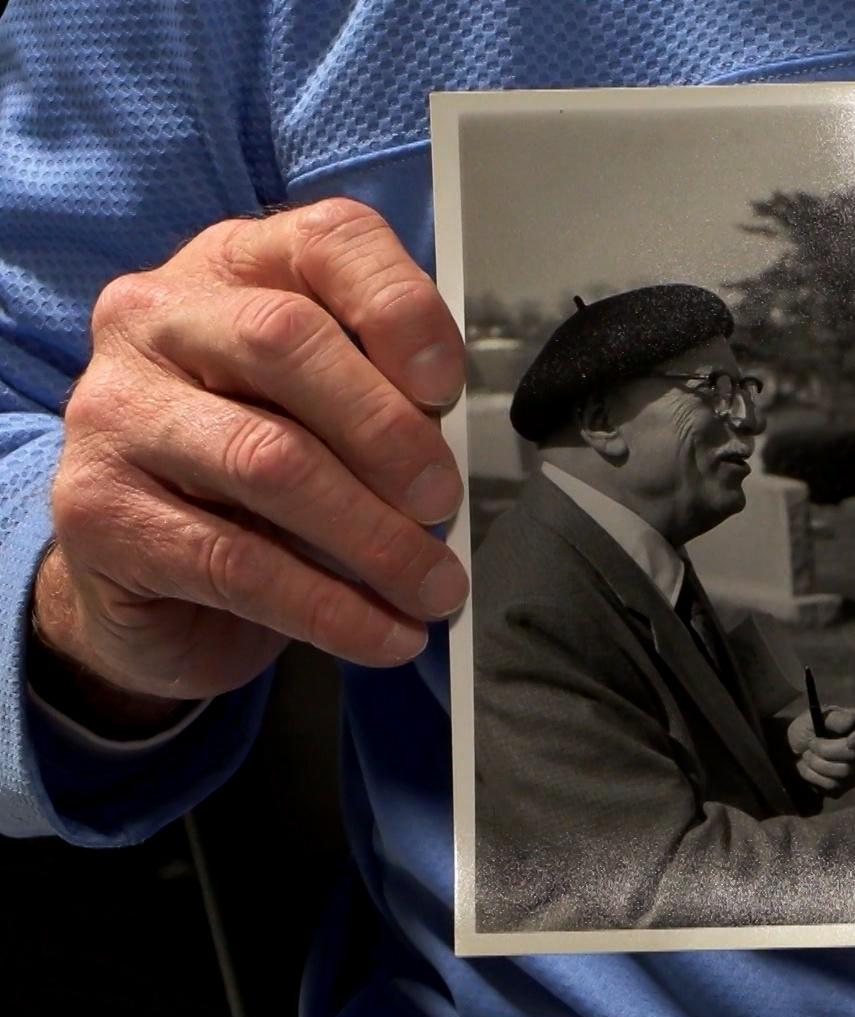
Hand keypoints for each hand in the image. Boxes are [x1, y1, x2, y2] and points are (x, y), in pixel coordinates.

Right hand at [33, 199, 468, 725]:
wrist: (149, 572)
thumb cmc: (260, 469)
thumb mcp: (332, 412)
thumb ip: (387, 400)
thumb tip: (453, 451)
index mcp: (235, 267)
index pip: (326, 243)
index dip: (399, 307)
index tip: (447, 383)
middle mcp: (158, 320)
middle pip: (286, 341)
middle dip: (388, 431)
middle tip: (444, 501)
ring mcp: (116, 412)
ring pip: (268, 460)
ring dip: (375, 538)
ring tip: (434, 586)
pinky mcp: (98, 513)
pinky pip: (237, 564)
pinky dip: (330, 608)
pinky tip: (384, 633)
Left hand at [786, 707, 854, 795]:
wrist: (790, 749)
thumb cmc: (807, 728)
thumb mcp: (815, 717)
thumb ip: (835, 719)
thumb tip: (852, 721)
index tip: (851, 740)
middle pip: (854, 754)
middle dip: (826, 749)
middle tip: (811, 743)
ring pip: (843, 772)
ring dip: (817, 762)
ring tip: (807, 754)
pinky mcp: (843, 787)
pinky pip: (833, 786)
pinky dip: (814, 776)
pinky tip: (809, 768)